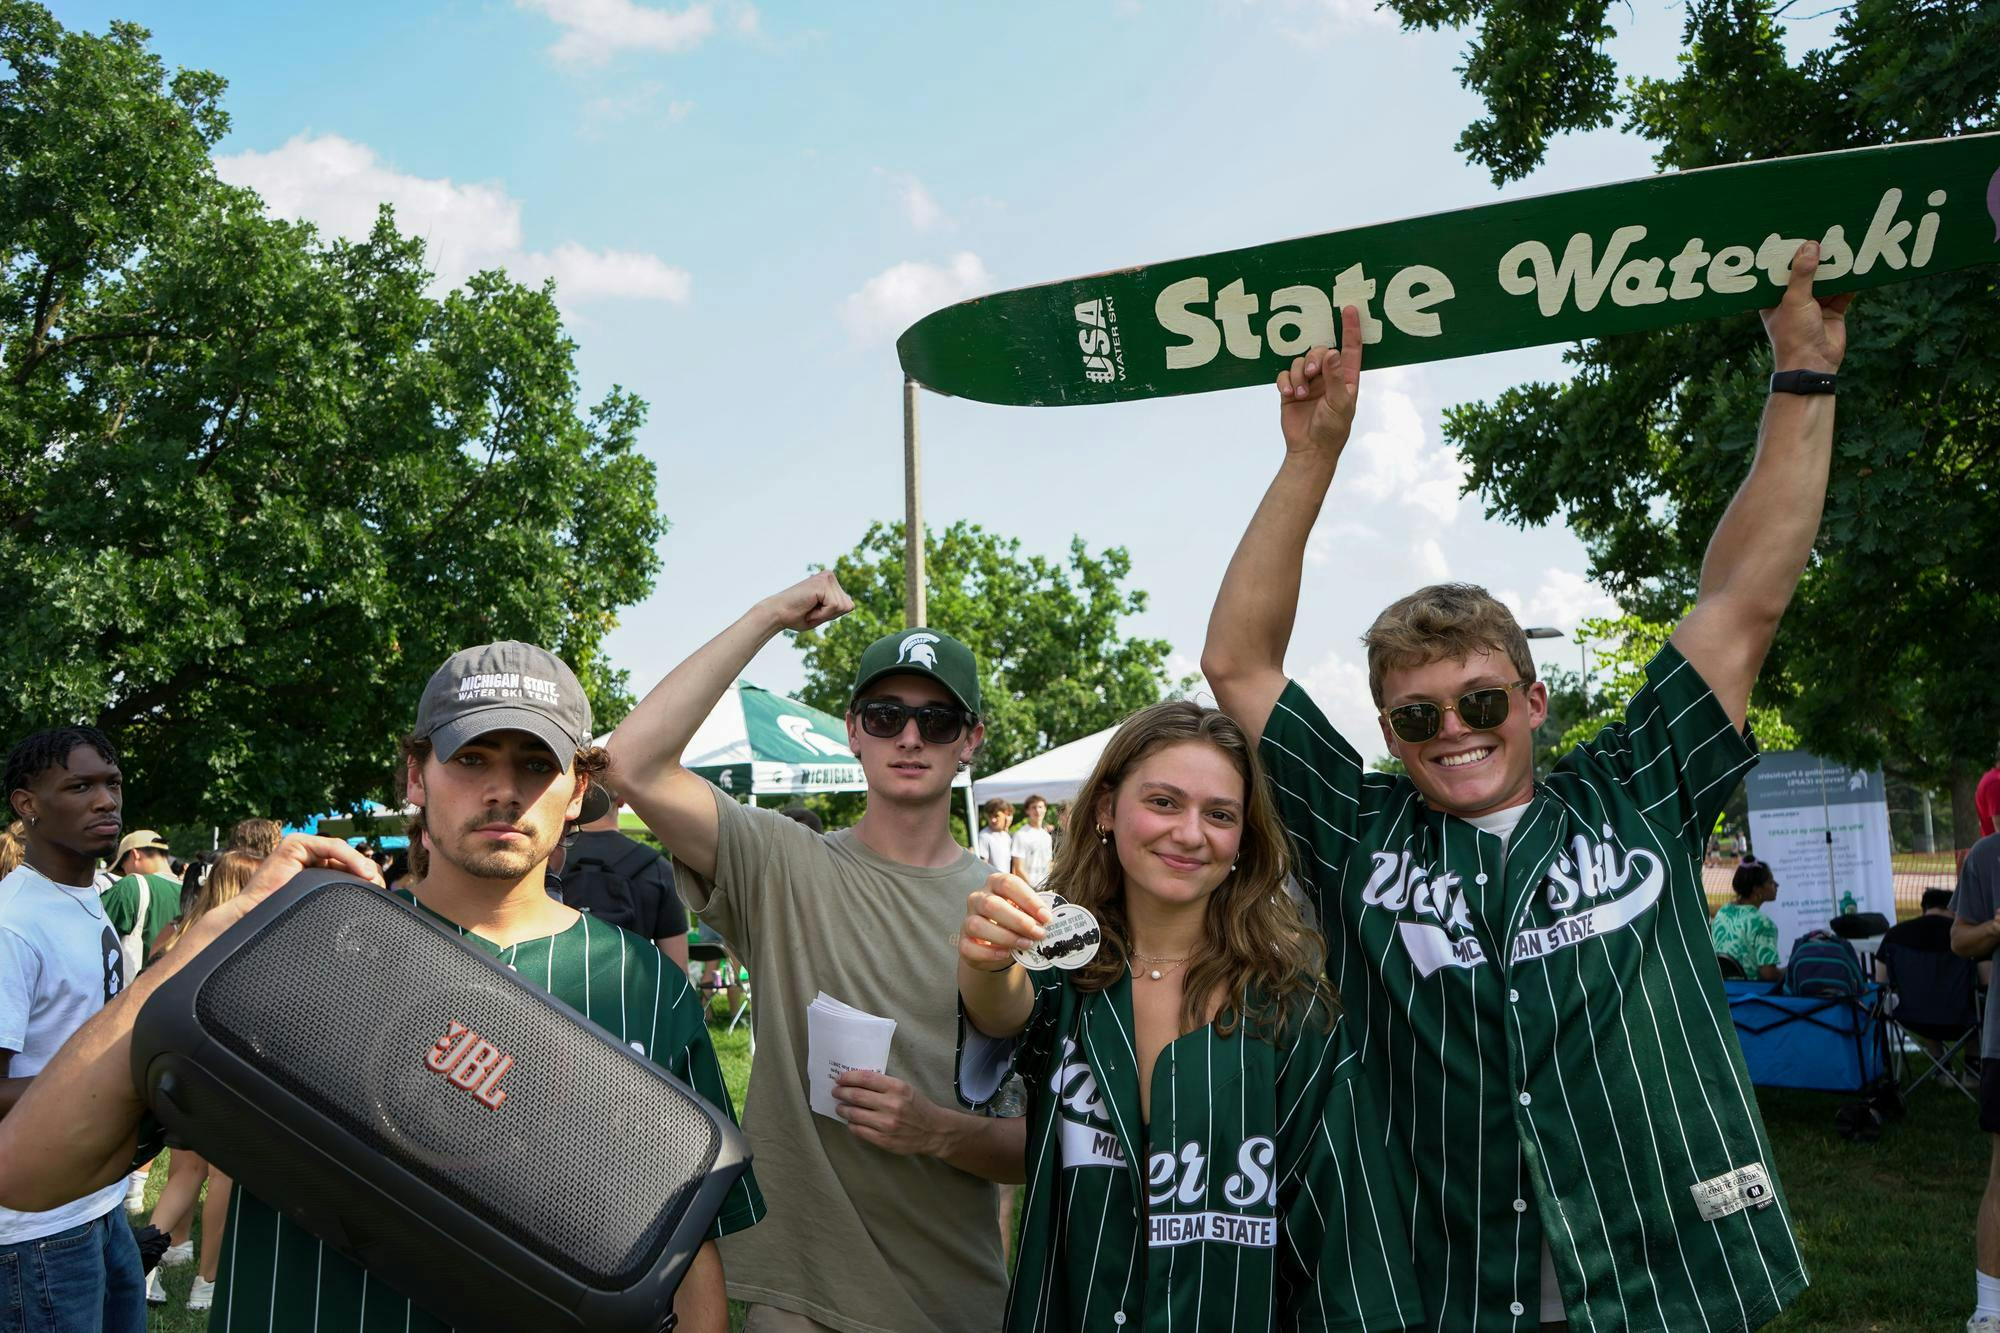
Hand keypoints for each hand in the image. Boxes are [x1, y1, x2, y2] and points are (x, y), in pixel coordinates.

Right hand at [195, 835, 383, 938]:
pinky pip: (330, 847)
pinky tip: (362, 871)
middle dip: (365, 871)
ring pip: (341, 852)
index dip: (365, 877)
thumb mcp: (319, 904)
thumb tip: (368, 899)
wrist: (254, 921)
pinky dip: (350, 857)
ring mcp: (300, 847)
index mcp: (314, 869)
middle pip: (346, 858)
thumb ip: (337, 897)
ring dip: (361, 864)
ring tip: (372, 880)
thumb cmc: (283, 917)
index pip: (347, 867)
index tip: (380, 891)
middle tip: (379, 887)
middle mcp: (307, 855)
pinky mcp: (294, 844)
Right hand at [760, 571, 852, 633]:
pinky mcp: (823, 583)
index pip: (848, 605)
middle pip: (848, 606)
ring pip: (842, 606)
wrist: (776, 614)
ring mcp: (827, 577)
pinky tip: (808, 607)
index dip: (833, 615)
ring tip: (809, 608)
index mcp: (830, 582)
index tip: (815, 611)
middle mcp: (830, 576)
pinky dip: (822, 613)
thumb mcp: (823, 614)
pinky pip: (834, 606)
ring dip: (825, 614)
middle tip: (811, 610)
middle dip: (830, 614)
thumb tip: (851, 605)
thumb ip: (836, 608)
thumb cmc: (796, 616)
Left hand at [832, 1070, 948, 1155]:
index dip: (849, 1078)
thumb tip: (856, 1083)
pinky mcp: (884, 1140)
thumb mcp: (905, 1088)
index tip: (840, 1079)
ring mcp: (887, 1124)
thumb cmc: (917, 1106)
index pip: (865, 1078)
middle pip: (856, 1095)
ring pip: (855, 1114)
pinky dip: (852, 1125)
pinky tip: (851, 1122)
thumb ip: (884, 1085)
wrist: (934, 1130)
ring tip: (840, 1107)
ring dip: (843, 1109)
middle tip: (836, 1092)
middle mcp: (892, 1104)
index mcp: (897, 1087)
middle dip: (841, 1093)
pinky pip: (859, 1131)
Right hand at [960, 872, 1047, 971]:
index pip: (1009, 883)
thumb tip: (1048, 920)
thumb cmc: (1016, 922)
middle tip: (1039, 933)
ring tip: (1027, 944)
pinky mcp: (963, 942)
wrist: (999, 945)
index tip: (1046, 917)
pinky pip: (969, 947)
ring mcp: (968, 920)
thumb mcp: (1027, 912)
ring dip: (1006, 937)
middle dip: (1019, 921)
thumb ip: (1036, 913)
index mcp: (995, 883)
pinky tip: (1006, 954)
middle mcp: (978, 898)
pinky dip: (989, 953)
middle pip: (992, 905)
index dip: (1029, 900)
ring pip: (978, 925)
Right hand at [1277, 305, 1364, 461]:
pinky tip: (1288, 394)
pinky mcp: (1291, 389)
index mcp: (1346, 377)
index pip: (1351, 347)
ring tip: (1299, 394)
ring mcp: (1309, 382)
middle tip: (1311, 373)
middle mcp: (1328, 375)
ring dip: (1298, 375)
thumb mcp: (1339, 404)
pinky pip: (1284, 374)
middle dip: (1313, 357)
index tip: (1350, 308)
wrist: (1310, 449)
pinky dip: (1285, 381)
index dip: (1351, 328)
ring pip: (1299, 361)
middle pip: (1319, 350)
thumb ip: (1336, 378)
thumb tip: (1332, 353)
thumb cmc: (1332, 429)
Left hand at [1759, 241, 1854, 374]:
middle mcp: (1793, 300)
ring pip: (1827, 280)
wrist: (1814, 364)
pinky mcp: (1834, 310)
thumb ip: (1802, 274)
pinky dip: (1851, 280)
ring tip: (1844, 242)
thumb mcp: (1795, 300)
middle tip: (1825, 231)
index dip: (1787, 254)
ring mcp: (1814, 305)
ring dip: (1835, 266)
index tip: (1796, 231)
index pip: (1779, 271)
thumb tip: (1810, 246)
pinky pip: (1843, 290)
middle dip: (1815, 256)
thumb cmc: (1794, 335)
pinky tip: (1859, 263)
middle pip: (1806, 272)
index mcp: (1774, 298)